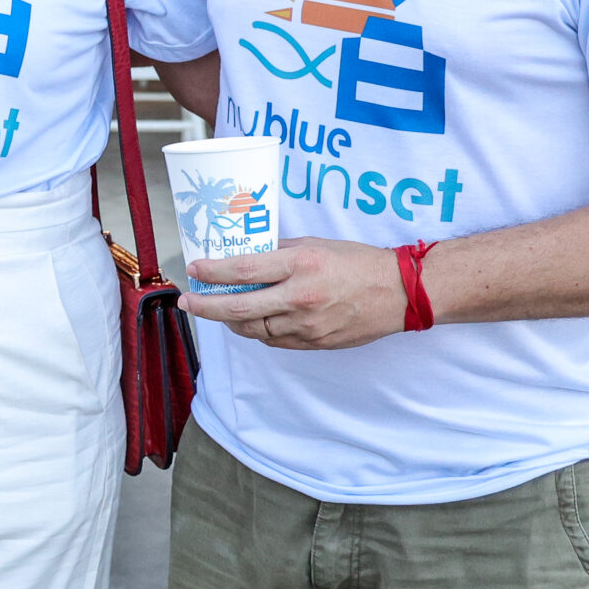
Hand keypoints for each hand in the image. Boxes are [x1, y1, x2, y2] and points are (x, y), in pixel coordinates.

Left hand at [179, 237, 407, 349]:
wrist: (400, 292)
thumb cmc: (358, 262)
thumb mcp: (316, 244)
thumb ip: (280, 252)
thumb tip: (247, 254)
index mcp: (301, 266)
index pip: (245, 270)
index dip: (214, 272)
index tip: (195, 269)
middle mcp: (301, 298)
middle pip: (240, 308)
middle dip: (206, 306)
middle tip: (187, 302)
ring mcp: (307, 325)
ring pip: (254, 328)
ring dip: (230, 320)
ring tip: (217, 309)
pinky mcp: (314, 343)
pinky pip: (274, 339)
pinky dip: (257, 329)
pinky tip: (250, 320)